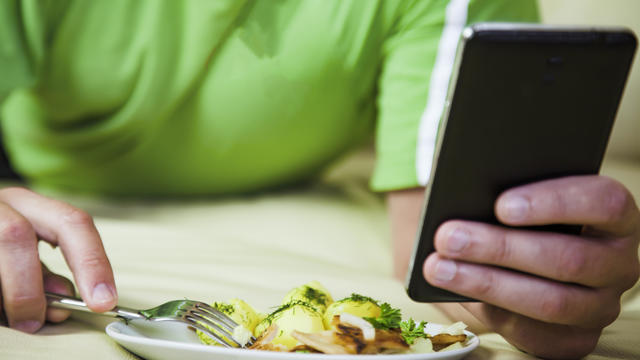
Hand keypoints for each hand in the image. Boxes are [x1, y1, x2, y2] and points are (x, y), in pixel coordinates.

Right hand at [0, 187, 116, 331]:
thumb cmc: (1, 248)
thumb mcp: (26, 253)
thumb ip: (45, 273)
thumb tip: (66, 297)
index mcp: (30, 204)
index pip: (73, 223)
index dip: (92, 263)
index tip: (103, 301)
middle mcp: (1, 204)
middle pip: (16, 236)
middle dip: (28, 287)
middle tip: (34, 322)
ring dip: (5, 296)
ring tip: (13, 317)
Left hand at [423, 175, 639, 358]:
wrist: (524, 256)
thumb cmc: (521, 215)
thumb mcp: (521, 195)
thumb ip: (508, 192)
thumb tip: (466, 195)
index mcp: (616, 216)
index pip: (603, 203)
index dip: (554, 203)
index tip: (501, 205)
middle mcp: (619, 263)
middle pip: (568, 258)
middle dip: (501, 248)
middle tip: (449, 237)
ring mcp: (602, 305)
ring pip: (551, 302)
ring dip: (487, 284)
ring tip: (439, 267)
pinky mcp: (576, 338)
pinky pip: (537, 334)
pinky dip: (493, 314)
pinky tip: (458, 294)